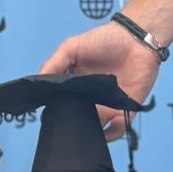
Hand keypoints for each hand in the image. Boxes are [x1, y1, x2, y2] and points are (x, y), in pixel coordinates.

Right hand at [38, 22, 160, 141]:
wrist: (135, 39)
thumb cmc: (102, 41)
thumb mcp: (71, 48)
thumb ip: (53, 64)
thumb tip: (37, 83)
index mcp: (74, 87)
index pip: (61, 106)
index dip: (54, 113)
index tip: (47, 120)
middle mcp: (89, 100)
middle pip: (77, 121)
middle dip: (71, 127)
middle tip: (66, 129)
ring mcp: (108, 107)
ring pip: (96, 129)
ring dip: (91, 133)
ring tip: (86, 132)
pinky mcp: (126, 109)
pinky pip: (119, 128)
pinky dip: (113, 132)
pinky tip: (108, 126)